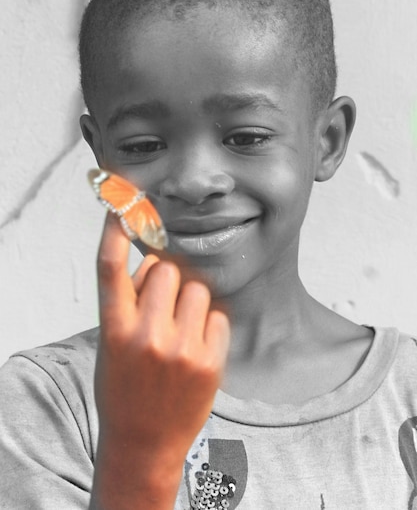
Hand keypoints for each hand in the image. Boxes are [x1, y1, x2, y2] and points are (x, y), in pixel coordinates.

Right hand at [91, 213, 229, 508]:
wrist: (144, 443)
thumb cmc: (125, 387)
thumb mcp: (112, 345)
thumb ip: (129, 303)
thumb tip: (158, 261)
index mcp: (113, 329)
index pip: (110, 268)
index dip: (114, 231)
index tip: (122, 203)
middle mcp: (145, 335)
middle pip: (166, 270)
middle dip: (167, 279)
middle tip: (162, 305)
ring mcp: (179, 350)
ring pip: (197, 289)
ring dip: (190, 300)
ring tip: (179, 329)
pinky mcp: (209, 363)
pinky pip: (217, 316)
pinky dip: (209, 325)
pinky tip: (196, 348)